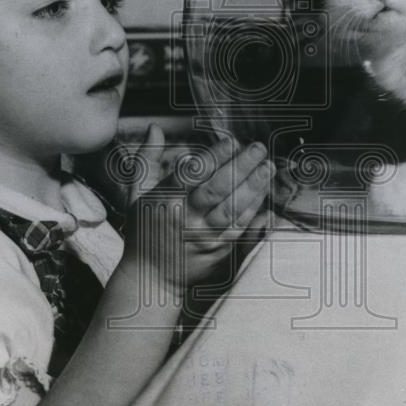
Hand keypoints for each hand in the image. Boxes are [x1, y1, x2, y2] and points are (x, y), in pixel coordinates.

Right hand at [123, 136, 273, 294]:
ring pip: (232, 209)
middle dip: (240, 167)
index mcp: (164, 201)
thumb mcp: (136, 193)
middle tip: (258, 148)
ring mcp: (204, 236)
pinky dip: (254, 210)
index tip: (231, 142)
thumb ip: (147, 158)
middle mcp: (185, 218)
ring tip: (268, 167)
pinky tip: (264, 193)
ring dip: (254, 187)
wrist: (151, 278)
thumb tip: (155, 127)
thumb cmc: (144, 230)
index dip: (213, 157)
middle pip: (216, 190)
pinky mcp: (219, 250)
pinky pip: (240, 227)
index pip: (191, 175)